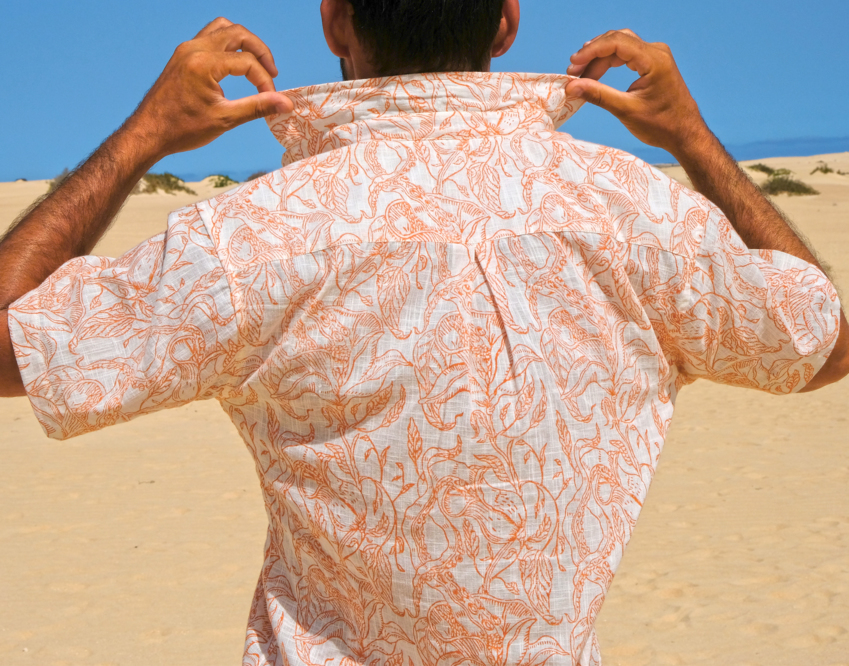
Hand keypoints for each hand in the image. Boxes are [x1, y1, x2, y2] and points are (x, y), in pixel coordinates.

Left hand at [124, 17, 293, 160]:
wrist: (149, 133)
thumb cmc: (182, 129)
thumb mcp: (225, 119)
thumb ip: (258, 107)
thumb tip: (286, 104)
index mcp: (204, 63)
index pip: (246, 61)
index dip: (264, 80)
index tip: (270, 99)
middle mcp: (194, 49)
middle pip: (238, 33)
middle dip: (260, 52)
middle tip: (272, 73)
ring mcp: (186, 50)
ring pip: (223, 29)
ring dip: (243, 42)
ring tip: (256, 64)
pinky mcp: (183, 55)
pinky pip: (210, 38)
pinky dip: (228, 46)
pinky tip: (235, 66)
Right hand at [565, 30, 709, 158]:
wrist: (684, 133)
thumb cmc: (661, 125)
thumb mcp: (626, 110)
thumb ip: (598, 95)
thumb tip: (572, 87)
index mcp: (654, 60)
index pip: (616, 43)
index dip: (591, 51)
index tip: (573, 65)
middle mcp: (656, 52)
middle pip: (617, 41)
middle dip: (592, 54)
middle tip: (573, 72)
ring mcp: (656, 56)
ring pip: (620, 46)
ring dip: (598, 59)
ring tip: (580, 75)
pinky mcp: (653, 63)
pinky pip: (626, 54)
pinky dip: (609, 63)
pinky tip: (595, 74)